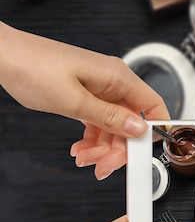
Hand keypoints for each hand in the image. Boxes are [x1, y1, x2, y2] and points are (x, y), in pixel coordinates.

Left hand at [0, 22, 168, 179]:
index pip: (154, 106)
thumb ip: (110, 118)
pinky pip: (100, 119)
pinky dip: (92, 136)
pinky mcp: (86, 92)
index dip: (153, 132)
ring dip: (102, 146)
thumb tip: (139, 128)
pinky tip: (81, 147)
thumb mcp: (73, 102)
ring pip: (115, 124)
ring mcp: (100, 86)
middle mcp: (113, 80)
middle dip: (119, 147)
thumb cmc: (31, 68)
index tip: (140, 155)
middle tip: (103, 166)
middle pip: (132, 122)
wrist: (1, 55)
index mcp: (118, 77)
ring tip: (84, 158)